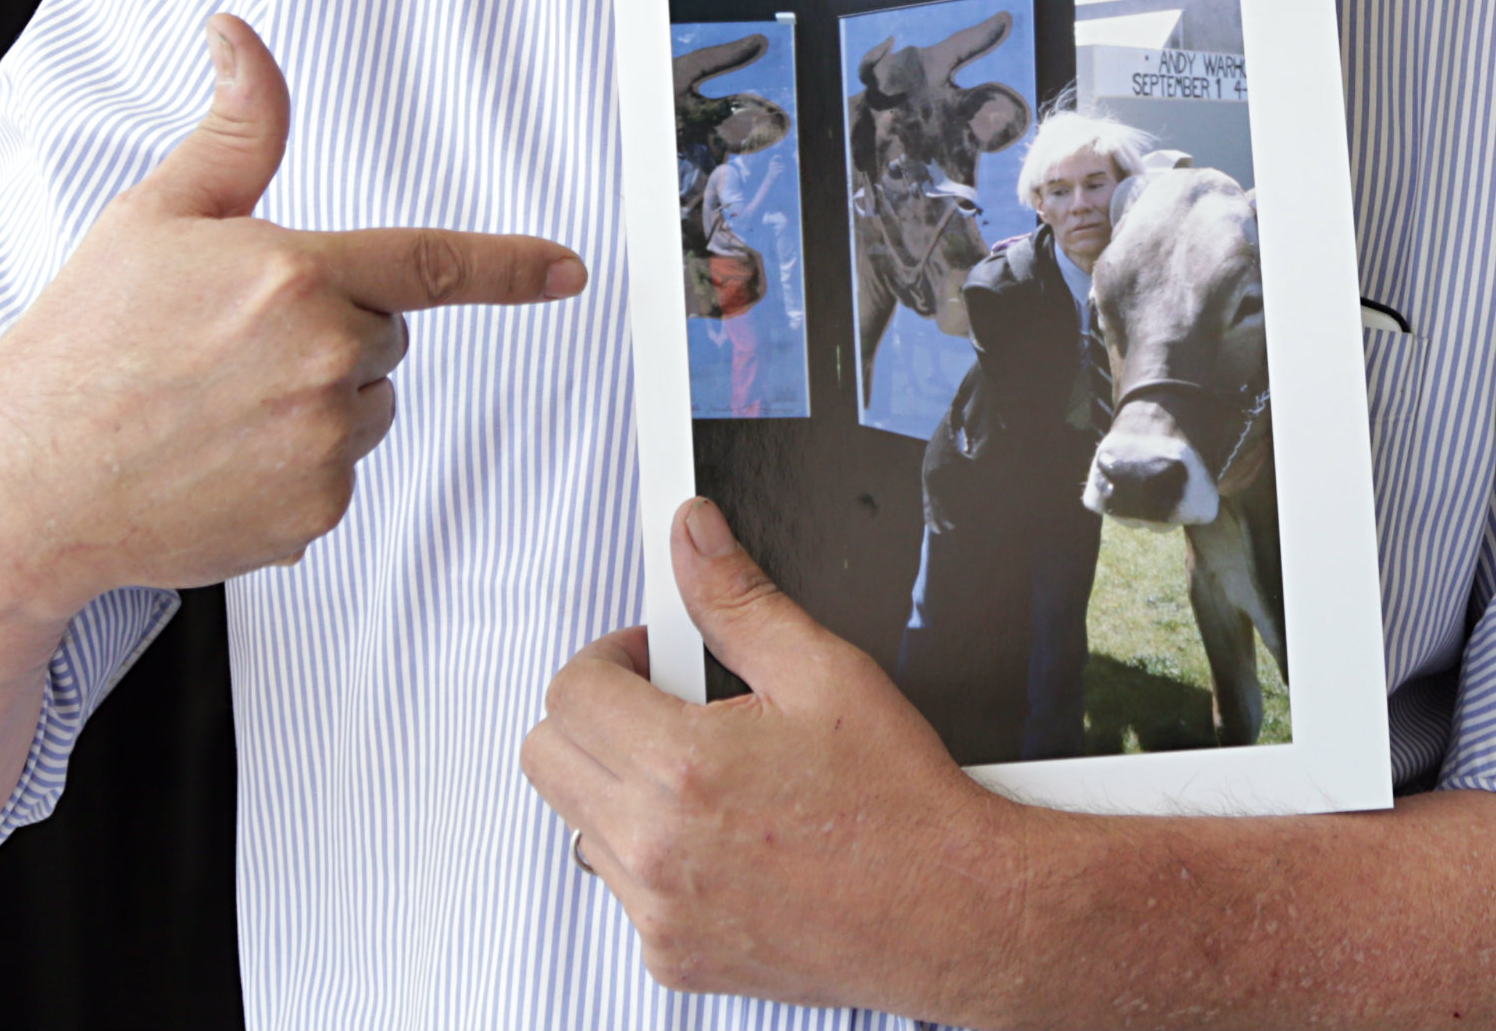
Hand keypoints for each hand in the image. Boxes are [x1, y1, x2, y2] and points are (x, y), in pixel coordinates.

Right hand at [0, 13, 586, 616]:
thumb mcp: (152, 217)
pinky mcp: (311, 515)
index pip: (432, 262)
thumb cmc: (80, 346)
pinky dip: (291, 470)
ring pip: (365, 407)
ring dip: (316, 402)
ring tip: (213, 408)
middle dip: (330, 331)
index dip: (510, 266)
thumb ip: (232, 133)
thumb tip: (242, 40)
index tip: (567, 270)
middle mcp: (323, 360)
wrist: (21, 486)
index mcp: (295, 274)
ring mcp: (321, 445)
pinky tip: (214, 462)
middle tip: (229, 346)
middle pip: (385, 336)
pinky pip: (334, 475)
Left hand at [523, 500, 1037, 1015]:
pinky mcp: (674, 958)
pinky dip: (654, 859)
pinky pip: (623, 892)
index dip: (608, 658)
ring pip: (581, 826)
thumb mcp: (822, 672)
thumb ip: (738, 599)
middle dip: (594, 718)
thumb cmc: (898, 803)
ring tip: (705, 779)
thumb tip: (694, 538)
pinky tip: (723, 839)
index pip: (571, 691)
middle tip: (662, 708)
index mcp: (682, 766)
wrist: (947, 909)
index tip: (648, 660)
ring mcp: (658, 911)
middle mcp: (655, 846)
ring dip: (621, 789)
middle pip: (548, 759)